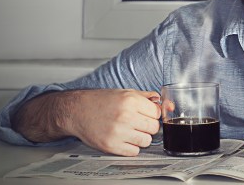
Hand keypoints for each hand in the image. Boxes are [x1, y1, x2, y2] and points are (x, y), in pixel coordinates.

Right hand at [13, 88, 160, 156]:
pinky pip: (134, 152)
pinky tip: (124, 139)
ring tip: (131, 132)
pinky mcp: (111, 146)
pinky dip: (132, 147)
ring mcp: (118, 132)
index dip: (153, 114)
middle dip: (149, 126)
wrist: (78, 111)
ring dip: (141, 138)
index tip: (146, 115)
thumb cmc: (102, 101)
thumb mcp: (126, 92)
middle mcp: (125, 116)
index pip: (157, 113)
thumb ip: (147, 97)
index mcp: (131, 101)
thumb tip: (165, 103)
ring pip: (146, 141)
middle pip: (154, 128)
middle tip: (139, 124)